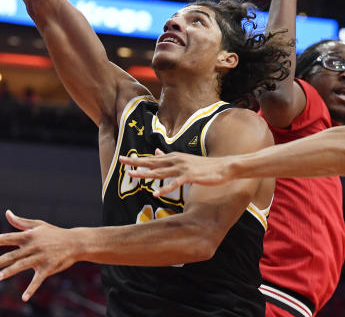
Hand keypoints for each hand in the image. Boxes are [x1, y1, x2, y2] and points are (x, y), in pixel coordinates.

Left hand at [0, 209, 76, 301]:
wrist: (75, 242)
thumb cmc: (54, 233)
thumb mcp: (38, 225)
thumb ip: (21, 222)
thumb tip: (7, 213)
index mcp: (29, 236)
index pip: (9, 237)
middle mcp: (34, 246)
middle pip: (13, 254)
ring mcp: (41, 257)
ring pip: (22, 265)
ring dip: (9, 272)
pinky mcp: (48, 267)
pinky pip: (38, 280)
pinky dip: (31, 289)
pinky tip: (24, 297)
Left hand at [119, 149, 233, 195]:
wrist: (224, 167)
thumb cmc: (204, 166)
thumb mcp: (184, 159)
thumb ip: (168, 157)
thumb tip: (155, 151)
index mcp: (174, 157)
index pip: (152, 158)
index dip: (137, 160)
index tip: (123, 159)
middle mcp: (176, 161)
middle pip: (152, 162)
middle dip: (136, 162)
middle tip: (121, 161)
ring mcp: (183, 168)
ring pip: (161, 172)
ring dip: (146, 174)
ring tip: (132, 175)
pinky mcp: (190, 176)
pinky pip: (175, 183)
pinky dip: (165, 188)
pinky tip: (156, 193)